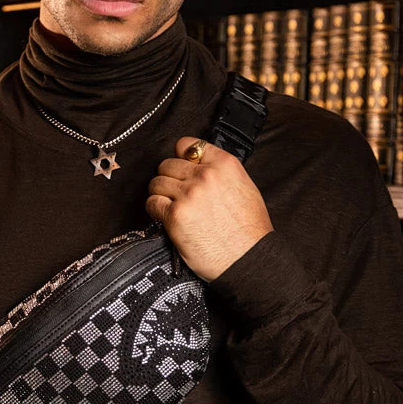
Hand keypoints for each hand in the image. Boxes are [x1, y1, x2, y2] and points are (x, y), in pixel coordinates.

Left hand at [145, 136, 273, 281]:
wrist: (249, 259)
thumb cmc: (250, 231)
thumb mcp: (245, 188)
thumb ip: (221, 173)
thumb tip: (201, 169)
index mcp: (224, 165)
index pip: (188, 145)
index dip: (181, 156)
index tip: (180, 166)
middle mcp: (205, 176)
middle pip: (168, 164)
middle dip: (169, 178)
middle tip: (174, 192)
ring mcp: (189, 195)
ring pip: (157, 182)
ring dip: (160, 194)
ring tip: (169, 205)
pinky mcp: (176, 215)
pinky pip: (152, 203)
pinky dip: (154, 209)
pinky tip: (165, 216)